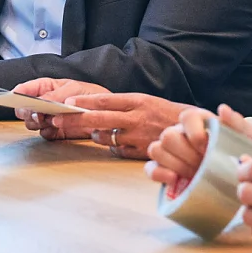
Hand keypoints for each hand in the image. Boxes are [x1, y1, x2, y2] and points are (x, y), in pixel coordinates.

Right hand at [9, 77, 104, 127]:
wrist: (106, 113)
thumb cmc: (90, 94)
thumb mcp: (74, 88)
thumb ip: (56, 94)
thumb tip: (39, 101)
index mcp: (45, 88)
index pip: (24, 89)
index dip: (16, 94)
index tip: (15, 98)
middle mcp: (42, 104)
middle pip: (23, 109)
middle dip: (27, 111)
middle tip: (36, 113)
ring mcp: (47, 118)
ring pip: (31, 123)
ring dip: (37, 122)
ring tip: (49, 119)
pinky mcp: (55, 132)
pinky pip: (44, 134)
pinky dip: (48, 132)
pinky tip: (56, 128)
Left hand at [19, 86, 191, 158]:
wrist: (196, 132)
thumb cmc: (169, 114)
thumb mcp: (148, 101)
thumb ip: (126, 104)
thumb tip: (98, 106)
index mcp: (138, 100)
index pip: (105, 100)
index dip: (83, 102)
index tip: (66, 102)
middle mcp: (136, 117)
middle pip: (99, 118)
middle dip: (74, 119)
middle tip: (56, 118)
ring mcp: (138, 136)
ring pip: (106, 137)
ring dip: (95, 134)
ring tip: (92, 131)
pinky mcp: (141, 152)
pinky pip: (118, 151)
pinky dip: (112, 148)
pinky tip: (113, 144)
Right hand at [146, 104, 251, 197]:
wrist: (236, 175)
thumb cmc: (237, 153)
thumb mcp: (245, 138)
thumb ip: (236, 122)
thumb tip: (222, 109)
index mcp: (198, 121)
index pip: (186, 117)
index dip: (195, 133)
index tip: (207, 148)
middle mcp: (179, 132)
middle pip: (168, 135)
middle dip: (186, 154)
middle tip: (203, 165)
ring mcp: (168, 151)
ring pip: (157, 150)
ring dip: (176, 164)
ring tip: (194, 174)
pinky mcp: (163, 169)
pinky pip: (150, 168)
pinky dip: (160, 174)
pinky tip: (175, 179)